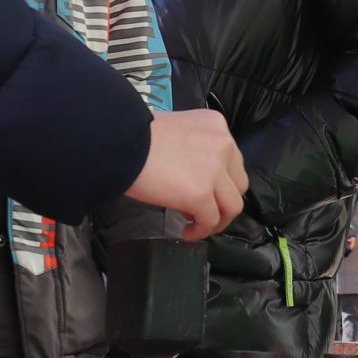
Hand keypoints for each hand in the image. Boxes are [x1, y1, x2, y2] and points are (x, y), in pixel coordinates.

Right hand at [124, 108, 247, 238]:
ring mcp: (215, 170)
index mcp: (216, 125)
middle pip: (238, 184)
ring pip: (232, 206)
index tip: (205, 191)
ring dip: (217, 220)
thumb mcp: (176, 131)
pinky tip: (187, 232)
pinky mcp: (201, 194)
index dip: (221, 181)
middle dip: (224, 201)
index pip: (232, 160)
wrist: (120, 141)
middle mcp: (223, 145)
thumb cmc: (135, 135)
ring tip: (198, 225)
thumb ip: (194, 149)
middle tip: (204, 210)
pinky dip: (201, 231)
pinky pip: (210, 221)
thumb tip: (193, 179)